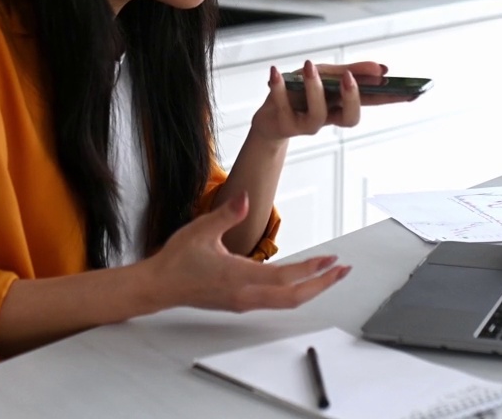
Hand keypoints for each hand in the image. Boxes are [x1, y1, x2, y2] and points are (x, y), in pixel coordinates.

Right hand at [146, 193, 349, 311]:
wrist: (159, 287)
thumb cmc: (177, 260)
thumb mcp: (201, 229)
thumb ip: (227, 213)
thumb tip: (246, 198)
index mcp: (238, 276)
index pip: (285, 276)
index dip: (311, 269)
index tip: (331, 260)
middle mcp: (245, 294)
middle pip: (294, 296)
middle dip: (322, 285)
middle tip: (342, 271)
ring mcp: (243, 302)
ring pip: (286, 302)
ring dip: (311, 289)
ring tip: (329, 276)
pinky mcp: (240, 303)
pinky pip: (275, 302)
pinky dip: (294, 292)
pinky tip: (301, 282)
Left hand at [251, 60, 403, 141]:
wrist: (269, 117)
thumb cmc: (300, 91)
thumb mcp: (325, 75)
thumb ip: (351, 71)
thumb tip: (382, 68)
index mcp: (343, 103)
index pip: (373, 101)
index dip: (393, 99)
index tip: (413, 92)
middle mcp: (329, 117)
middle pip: (351, 118)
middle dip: (352, 99)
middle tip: (349, 78)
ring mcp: (307, 124)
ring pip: (317, 115)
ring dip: (314, 89)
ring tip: (309, 66)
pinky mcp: (285, 124)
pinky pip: (283, 107)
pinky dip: (278, 88)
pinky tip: (275, 72)